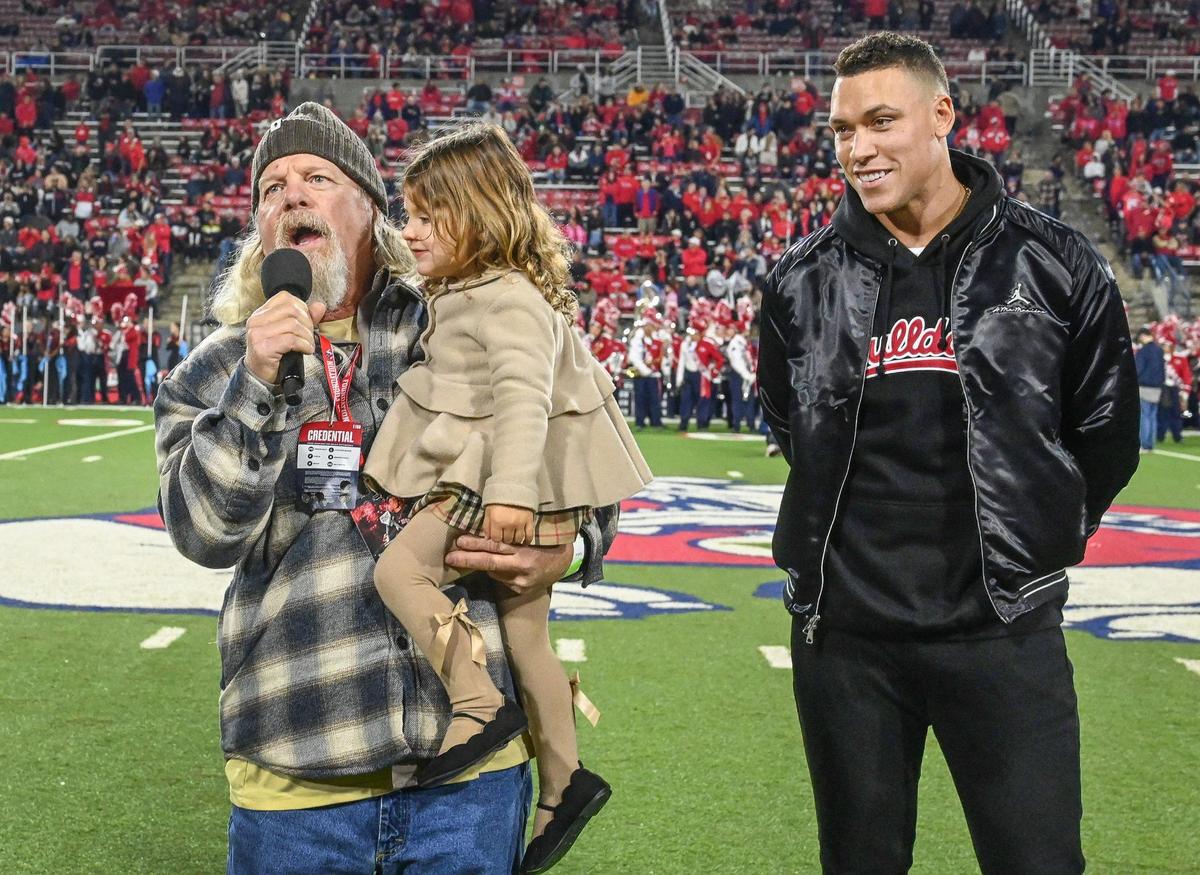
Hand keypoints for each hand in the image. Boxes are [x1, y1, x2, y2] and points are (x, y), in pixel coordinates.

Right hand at [244, 294, 327, 384]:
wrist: (260, 376)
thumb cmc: (276, 354)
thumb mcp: (290, 332)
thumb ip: (305, 318)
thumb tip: (319, 306)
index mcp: (261, 313)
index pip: (286, 298)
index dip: (302, 308)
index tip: (306, 323)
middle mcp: (256, 320)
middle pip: (292, 310)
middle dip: (307, 323)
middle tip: (309, 337)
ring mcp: (257, 334)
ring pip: (293, 324)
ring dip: (307, 336)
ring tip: (307, 345)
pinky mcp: (263, 347)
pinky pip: (291, 340)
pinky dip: (304, 345)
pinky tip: (305, 351)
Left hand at [446, 535, 571, 594]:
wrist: (565, 563)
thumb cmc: (546, 541)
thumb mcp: (533, 533)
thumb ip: (514, 534)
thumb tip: (488, 528)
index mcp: (525, 550)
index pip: (496, 546)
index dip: (476, 544)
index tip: (459, 541)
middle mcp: (522, 567)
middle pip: (489, 563)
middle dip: (467, 559)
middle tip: (449, 556)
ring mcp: (521, 581)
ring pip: (493, 572)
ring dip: (480, 564)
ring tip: (464, 556)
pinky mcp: (521, 590)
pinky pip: (501, 579)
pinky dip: (496, 572)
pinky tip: (497, 566)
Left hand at [483, 504, 534, 544]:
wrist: (514, 486)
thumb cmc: (498, 499)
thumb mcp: (488, 510)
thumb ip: (487, 525)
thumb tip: (487, 538)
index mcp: (497, 521)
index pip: (496, 539)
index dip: (496, 539)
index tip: (497, 536)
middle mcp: (509, 524)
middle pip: (507, 540)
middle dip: (505, 539)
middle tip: (505, 535)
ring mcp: (520, 523)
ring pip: (518, 539)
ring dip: (515, 540)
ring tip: (513, 537)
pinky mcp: (529, 521)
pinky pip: (529, 536)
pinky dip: (526, 540)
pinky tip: (524, 541)